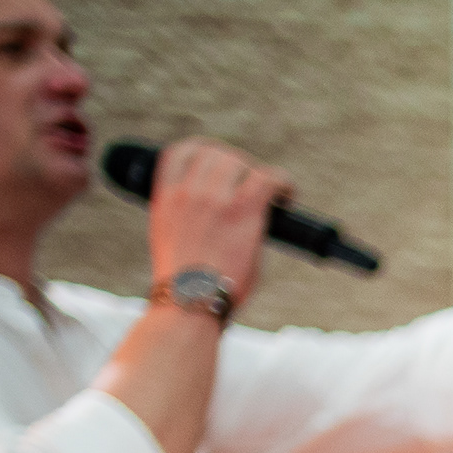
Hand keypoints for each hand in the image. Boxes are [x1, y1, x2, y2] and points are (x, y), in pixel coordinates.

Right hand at [141, 136, 283, 304]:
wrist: (189, 301)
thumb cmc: (185, 285)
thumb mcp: (169, 240)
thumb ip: (185, 218)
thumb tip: (210, 218)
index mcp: (165, 197)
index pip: (179, 152)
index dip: (202, 151)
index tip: (219, 163)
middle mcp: (187, 192)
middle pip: (215, 153)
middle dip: (236, 164)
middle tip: (251, 186)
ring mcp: (214, 199)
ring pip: (240, 163)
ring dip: (257, 175)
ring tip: (269, 196)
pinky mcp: (242, 210)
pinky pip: (269, 179)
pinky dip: (283, 183)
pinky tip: (287, 197)